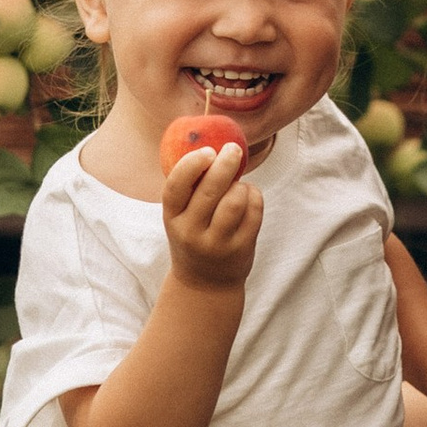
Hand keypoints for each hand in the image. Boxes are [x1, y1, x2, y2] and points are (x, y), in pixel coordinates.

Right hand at [161, 139, 259, 292]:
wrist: (205, 283)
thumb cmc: (194, 235)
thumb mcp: (181, 216)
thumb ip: (191, 188)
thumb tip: (212, 143)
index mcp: (172, 218)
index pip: (175, 187)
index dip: (192, 164)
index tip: (207, 151)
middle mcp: (191, 232)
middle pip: (210, 190)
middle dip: (225, 163)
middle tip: (233, 150)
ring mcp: (217, 243)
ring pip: (235, 200)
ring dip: (241, 185)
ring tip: (239, 185)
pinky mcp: (241, 249)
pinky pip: (254, 211)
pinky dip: (254, 196)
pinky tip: (248, 197)